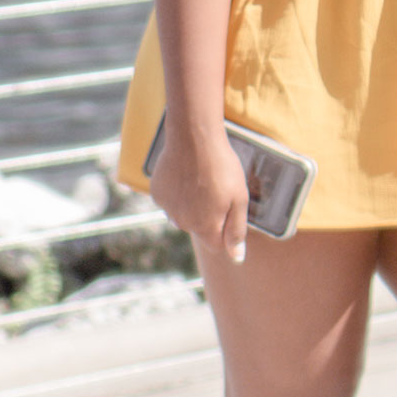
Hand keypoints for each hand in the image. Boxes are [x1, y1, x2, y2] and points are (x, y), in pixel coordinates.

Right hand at [146, 122, 250, 263]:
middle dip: (209, 214)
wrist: (193, 137)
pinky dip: (177, 190)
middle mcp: (183, 224)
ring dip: (192, 203)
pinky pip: (170, 198)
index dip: (226, 229)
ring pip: (183, 214)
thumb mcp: (239, 198)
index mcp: (205, 228)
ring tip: (200, 178)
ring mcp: (167, 209)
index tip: (229, 207)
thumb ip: (237, 231)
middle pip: (200, 228)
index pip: (217, 245)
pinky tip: (185, 172)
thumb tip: (237, 258)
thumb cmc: (221, 166)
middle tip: (216, 187)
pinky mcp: (157, 193)